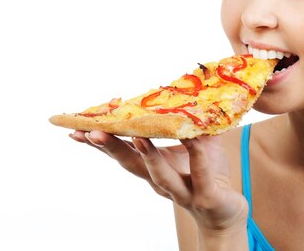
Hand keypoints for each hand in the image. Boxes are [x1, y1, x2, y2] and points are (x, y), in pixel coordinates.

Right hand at [69, 130, 247, 232]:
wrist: (227, 214)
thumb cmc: (208, 175)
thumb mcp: (198, 145)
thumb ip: (187, 123)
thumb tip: (182, 90)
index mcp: (153, 168)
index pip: (122, 153)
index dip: (101, 142)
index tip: (76, 129)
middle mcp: (160, 181)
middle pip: (131, 164)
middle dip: (111, 147)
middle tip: (90, 132)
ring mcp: (182, 190)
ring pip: (159, 174)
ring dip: (147, 155)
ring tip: (136, 136)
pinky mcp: (205, 196)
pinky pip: (200, 173)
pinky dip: (195, 155)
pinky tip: (191, 139)